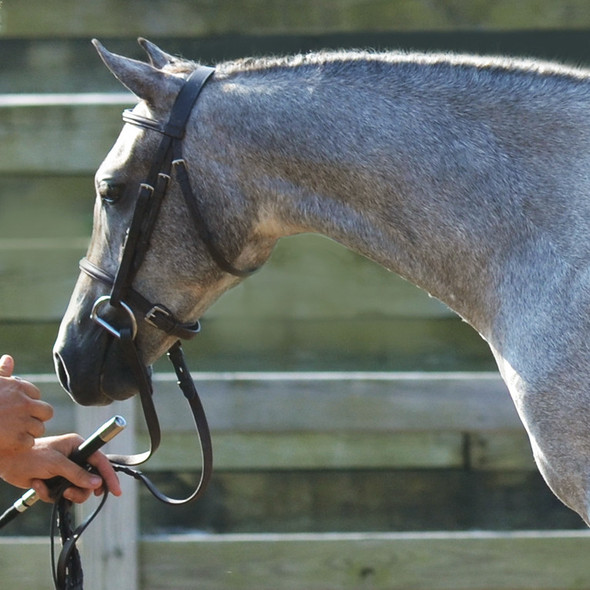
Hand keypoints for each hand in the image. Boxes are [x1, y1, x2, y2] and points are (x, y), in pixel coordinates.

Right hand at [0, 355, 53, 452]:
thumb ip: (1, 372)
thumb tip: (8, 358)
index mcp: (18, 387)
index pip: (36, 395)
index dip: (27, 402)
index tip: (14, 408)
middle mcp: (24, 403)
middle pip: (46, 412)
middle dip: (36, 417)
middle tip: (20, 423)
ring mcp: (22, 421)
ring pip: (39, 428)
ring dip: (28, 432)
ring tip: (10, 433)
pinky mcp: (17, 439)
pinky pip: (29, 442)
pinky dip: (19, 445)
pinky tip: (7, 442)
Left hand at [0, 433, 121, 502]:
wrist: (6, 462)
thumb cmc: (31, 456)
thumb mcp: (56, 463)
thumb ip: (77, 473)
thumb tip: (97, 483)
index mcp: (78, 446)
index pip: (100, 461)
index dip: (109, 476)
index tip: (116, 491)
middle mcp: (75, 458)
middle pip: (91, 480)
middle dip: (80, 489)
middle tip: (70, 493)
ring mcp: (65, 471)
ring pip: (78, 490)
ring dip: (65, 493)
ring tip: (53, 489)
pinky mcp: (56, 482)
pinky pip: (61, 495)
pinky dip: (50, 494)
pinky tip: (38, 484)